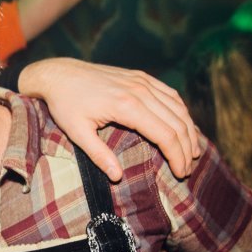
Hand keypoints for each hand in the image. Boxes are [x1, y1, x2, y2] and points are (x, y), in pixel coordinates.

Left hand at [16, 57, 200, 180]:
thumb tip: (117, 177)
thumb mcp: (77, 132)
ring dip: (189, 130)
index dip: (177, 156)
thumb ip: (98, 155)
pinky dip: (181, 111)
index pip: (165, 135)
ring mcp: (142, 81)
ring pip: (178, 107)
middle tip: (187, 170)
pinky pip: (170, 94)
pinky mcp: (141, 76)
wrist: (59, 74)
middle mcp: (140, 90)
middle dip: (186, 148)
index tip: (181, 174)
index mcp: (127, 106)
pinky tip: (184, 126)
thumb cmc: (65, 105)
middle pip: (176, 123)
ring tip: (192, 152)